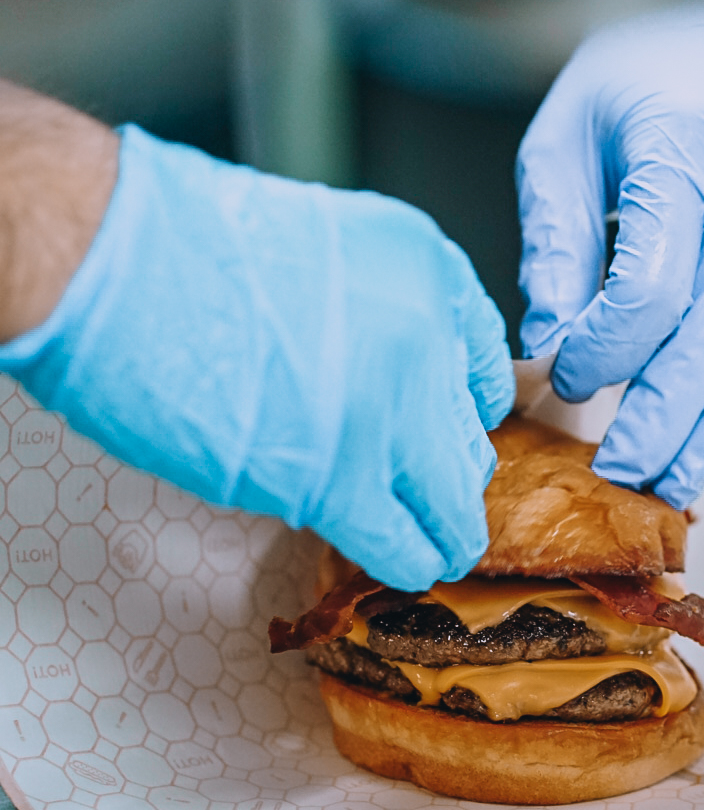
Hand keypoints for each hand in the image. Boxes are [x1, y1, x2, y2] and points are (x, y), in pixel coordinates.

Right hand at [1, 124, 512, 590]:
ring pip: (453, 505)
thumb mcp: (318, 245)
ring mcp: (392, 407)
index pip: (480, 364)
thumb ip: (367, 307)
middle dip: (445, 479)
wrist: (118, 262)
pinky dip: (408, 562)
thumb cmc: (181, 247)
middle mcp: (426, 333)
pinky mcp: (344, 477)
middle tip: (418, 498)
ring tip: (421, 546)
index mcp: (423, 265)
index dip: (454, 412)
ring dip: (439, 534)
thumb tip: (376, 375)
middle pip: (470, 443)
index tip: (438, 435)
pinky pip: (407, 546)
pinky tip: (399, 564)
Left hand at [517, 0, 703, 506]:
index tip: (567, 378)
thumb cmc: (636, 72)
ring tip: (680, 475)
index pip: (651, 291)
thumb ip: (554, 243)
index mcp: (684, 150)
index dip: (607, 354)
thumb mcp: (564, 140)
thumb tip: (545, 346)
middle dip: (668, 422)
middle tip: (628, 479)